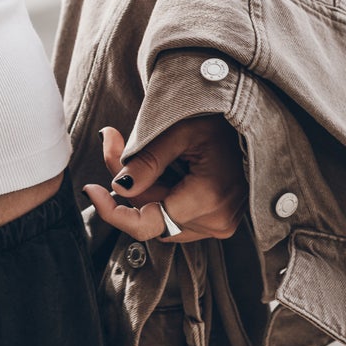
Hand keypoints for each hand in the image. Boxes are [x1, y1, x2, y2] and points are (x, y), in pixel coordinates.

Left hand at [82, 117, 246, 244]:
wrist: (255, 121)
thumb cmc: (220, 119)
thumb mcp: (180, 130)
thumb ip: (147, 160)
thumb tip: (119, 186)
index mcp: (208, 199)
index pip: (147, 224)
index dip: (112, 212)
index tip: (90, 190)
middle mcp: (216, 222)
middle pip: (150, 217)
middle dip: (128, 185)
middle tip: (114, 141)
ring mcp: (220, 226)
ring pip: (161, 221)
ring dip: (146, 192)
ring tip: (151, 155)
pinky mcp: (218, 223)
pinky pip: (176, 219)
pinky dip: (163, 198)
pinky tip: (168, 171)